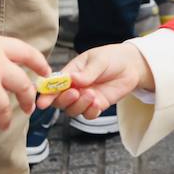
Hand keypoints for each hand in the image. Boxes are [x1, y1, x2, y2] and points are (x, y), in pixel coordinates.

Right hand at [35, 43, 153, 118]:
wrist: (131, 65)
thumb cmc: (110, 58)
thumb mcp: (98, 60)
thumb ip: (87, 72)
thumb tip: (72, 79)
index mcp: (69, 74)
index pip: (53, 86)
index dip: (46, 95)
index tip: (43, 102)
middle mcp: (74, 88)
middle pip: (59, 102)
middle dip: (63, 100)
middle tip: (74, 93)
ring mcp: (84, 98)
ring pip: (72, 110)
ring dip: (79, 105)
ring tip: (92, 94)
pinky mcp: (97, 106)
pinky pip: (88, 115)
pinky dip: (90, 111)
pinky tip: (98, 103)